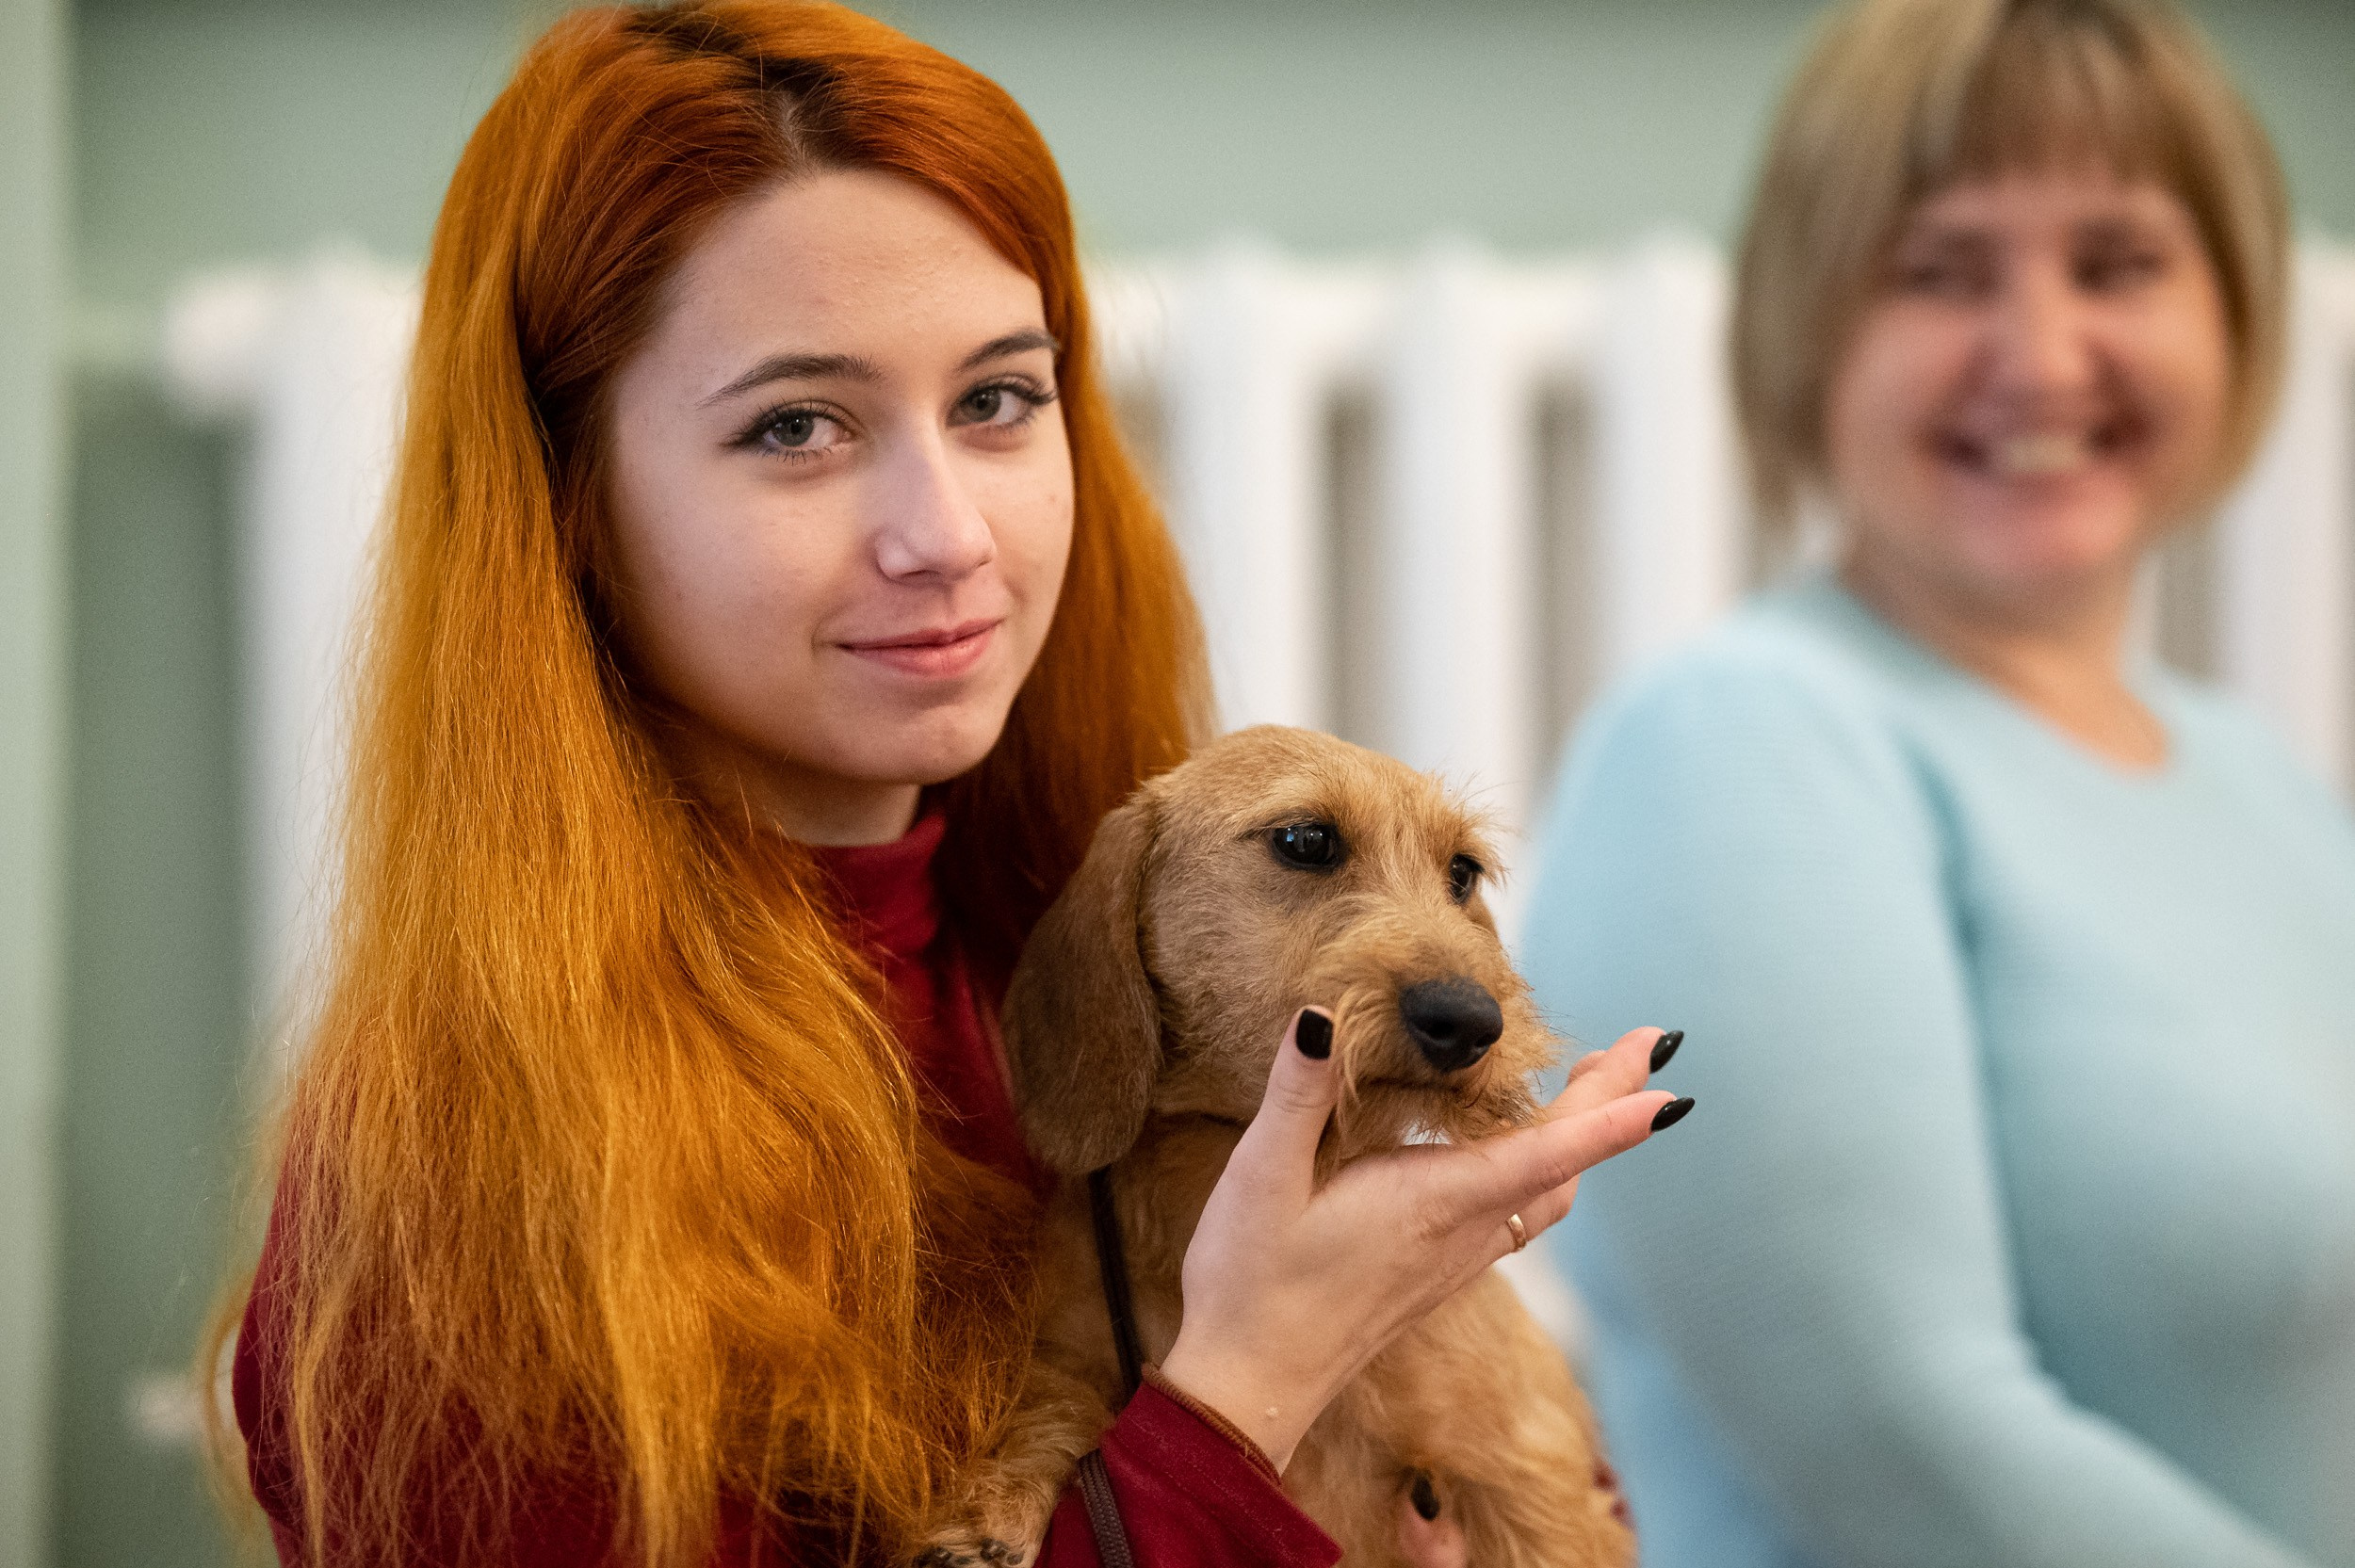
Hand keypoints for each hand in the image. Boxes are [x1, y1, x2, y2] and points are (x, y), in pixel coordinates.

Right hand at [1157, 1014, 1685, 1469]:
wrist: (1248, 1388)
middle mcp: (1458, 1233)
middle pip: (1560, 1164)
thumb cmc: (1251, 1284)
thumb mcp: (1260, 1176)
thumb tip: (1322, 1016)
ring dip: (1581, 1137)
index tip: (1670, 1088)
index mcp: (1431, 1203)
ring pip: (1545, 1194)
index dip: (1610, 1119)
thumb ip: (1299, 1092)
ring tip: (1599, 1084)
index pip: (1544, 1154)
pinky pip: (1516, 1215)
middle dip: (1609, 1100)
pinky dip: (1544, 1167)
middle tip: (1652, 1042)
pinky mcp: (1436, 1273)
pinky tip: (1521, 1150)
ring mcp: (1453, 1259)